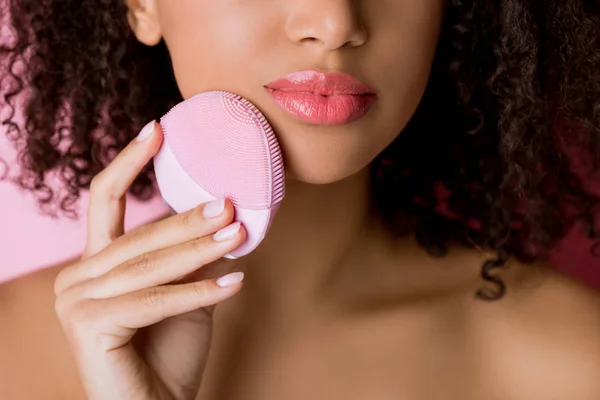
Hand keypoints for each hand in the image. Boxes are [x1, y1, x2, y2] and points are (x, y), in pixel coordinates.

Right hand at [54, 121, 245, 399]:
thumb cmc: (169, 351)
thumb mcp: (183, 291)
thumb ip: (188, 255)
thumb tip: (222, 211)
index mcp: (94, 263)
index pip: (104, 199)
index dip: (128, 160)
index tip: (157, 128)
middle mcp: (76, 277)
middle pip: (138, 234)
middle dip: (187, 219)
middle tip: (230, 203)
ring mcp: (75, 302)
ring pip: (148, 264)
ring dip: (199, 250)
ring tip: (239, 233)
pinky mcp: (89, 326)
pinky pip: (156, 300)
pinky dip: (199, 293)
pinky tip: (235, 282)